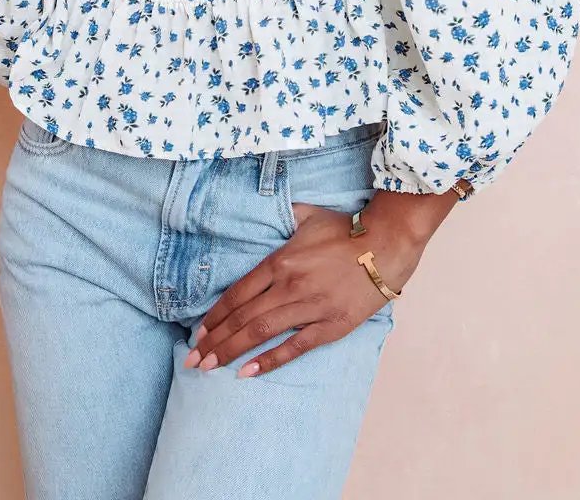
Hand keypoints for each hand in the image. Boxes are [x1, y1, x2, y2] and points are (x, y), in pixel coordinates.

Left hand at [183, 198, 433, 378]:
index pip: (237, 293)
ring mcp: (309, 307)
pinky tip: (249, 372)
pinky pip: (295, 347)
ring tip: (209, 367)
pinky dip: (270, 361)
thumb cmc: (346, 229)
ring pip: (262, 333)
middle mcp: (289, 286)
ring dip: (233, 352)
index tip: (199, 332)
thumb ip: (284, 217)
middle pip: (243, 317)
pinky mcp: (331, 325)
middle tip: (193, 359)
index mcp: (279, 261)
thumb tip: (267, 207)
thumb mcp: (308, 216)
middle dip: (215, 341)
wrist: (386, 245)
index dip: (215, 316)